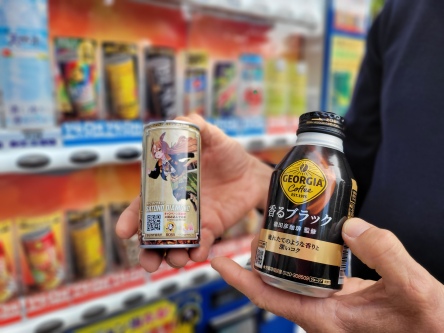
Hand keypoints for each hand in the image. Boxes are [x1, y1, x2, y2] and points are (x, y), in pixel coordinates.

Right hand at [116, 114, 272, 271]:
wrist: (252, 172)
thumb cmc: (228, 154)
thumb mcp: (213, 137)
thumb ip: (197, 127)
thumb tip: (181, 120)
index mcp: (167, 186)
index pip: (144, 205)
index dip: (132, 219)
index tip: (124, 232)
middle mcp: (176, 207)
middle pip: (154, 233)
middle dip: (147, 251)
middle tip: (148, 262)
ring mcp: (193, 220)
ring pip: (175, 244)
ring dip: (171, 256)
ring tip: (175, 260)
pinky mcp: (211, 229)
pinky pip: (201, 244)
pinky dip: (197, 251)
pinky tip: (197, 253)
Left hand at [212, 218, 443, 331]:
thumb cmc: (430, 327)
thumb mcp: (413, 288)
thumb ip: (384, 253)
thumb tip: (351, 226)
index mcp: (326, 319)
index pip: (268, 297)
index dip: (238, 279)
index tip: (216, 260)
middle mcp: (323, 315)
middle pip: (276, 284)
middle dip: (259, 258)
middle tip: (254, 229)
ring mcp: (333, 308)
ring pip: (294, 280)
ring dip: (282, 256)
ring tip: (276, 228)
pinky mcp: (346, 301)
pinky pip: (315, 277)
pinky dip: (306, 258)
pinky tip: (313, 239)